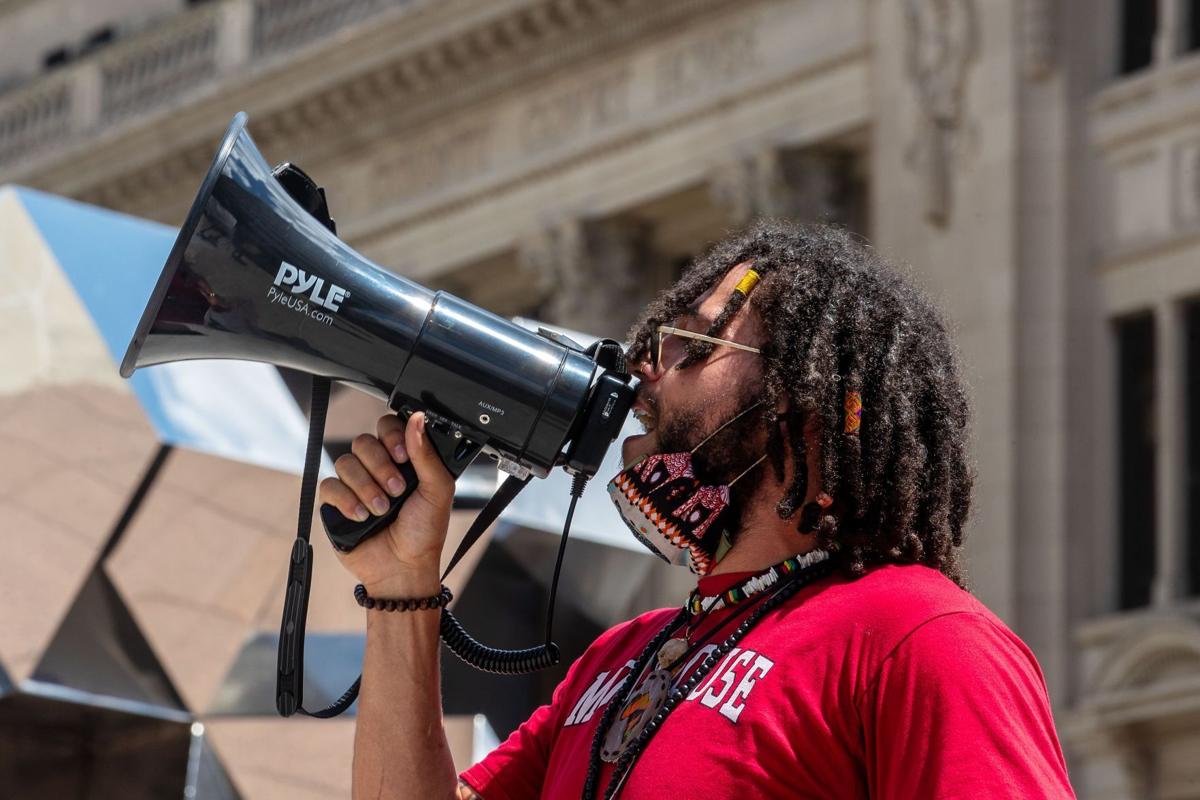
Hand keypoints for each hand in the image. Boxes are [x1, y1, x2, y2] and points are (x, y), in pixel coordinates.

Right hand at [319, 412, 453, 594]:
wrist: (404, 568)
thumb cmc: (425, 532)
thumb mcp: (438, 490)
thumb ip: (427, 454)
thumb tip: (418, 418)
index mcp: (402, 459)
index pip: (388, 426)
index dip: (392, 436)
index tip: (403, 456)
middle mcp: (377, 468)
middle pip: (363, 442)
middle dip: (380, 466)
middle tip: (397, 490)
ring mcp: (355, 484)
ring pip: (345, 462)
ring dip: (366, 486)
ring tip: (382, 509)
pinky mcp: (336, 503)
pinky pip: (329, 485)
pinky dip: (346, 500)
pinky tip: (362, 516)